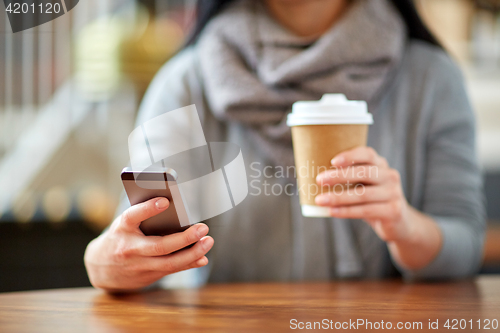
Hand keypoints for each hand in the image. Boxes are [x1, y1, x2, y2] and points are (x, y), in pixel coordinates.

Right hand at [84, 197, 213, 291]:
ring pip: (169, 262)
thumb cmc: (120, 236)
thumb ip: (144, 217)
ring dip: (192, 253)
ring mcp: (138, 265)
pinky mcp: (147, 276)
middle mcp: (130, 248)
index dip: (148, 209)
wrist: (99, 267)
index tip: (165, 201)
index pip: (133, 216)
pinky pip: (171, 270)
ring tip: (208, 242)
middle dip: (184, 238)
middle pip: (160, 246)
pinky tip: (202, 257)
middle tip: (203, 228)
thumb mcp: (125, 223)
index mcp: (122, 228)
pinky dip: (188, 264)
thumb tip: (174, 210)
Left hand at [315, 146, 411, 242]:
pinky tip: (332, 212)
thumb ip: (349, 178)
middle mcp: (390, 176)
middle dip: (339, 176)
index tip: (332, 161)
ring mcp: (394, 193)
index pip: (367, 154)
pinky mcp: (393, 211)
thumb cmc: (373, 200)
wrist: (400, 223)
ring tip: (320, 200)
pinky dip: (346, 211)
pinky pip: (366, 210)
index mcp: (381, 165)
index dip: (350, 156)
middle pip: (363, 173)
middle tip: (319, 180)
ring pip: (362, 194)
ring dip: (338, 197)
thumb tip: (313, 176)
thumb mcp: (365, 185)